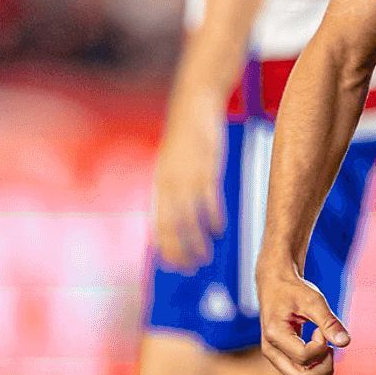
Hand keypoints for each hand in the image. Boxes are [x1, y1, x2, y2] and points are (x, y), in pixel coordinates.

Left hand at [151, 110, 223, 269]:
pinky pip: (208, 200)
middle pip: (171, 227)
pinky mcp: (205, 168)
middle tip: (192, 268)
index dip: (165, 248)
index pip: (157, 226)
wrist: (193, 107)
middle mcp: (169, 184)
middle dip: (180, 251)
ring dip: (196, 241)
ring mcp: (187, 176)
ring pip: (188, 218)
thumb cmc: (186, 139)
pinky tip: (218, 230)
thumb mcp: (174, 165)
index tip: (174, 266)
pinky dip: (212, 218)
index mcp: (160, 185)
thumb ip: (174, 190)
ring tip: (205, 256)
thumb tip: (179, 216)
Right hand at [257, 256, 350, 374]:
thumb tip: (346, 343)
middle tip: (329, 346)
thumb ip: (328, 321)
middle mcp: (271, 351)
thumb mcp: (313, 300)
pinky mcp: (281, 360)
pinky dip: (315, 372)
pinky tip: (320, 351)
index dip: (321, 345)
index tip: (321, 329)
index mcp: (274, 334)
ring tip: (325, 349)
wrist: (276, 286)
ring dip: (320, 373)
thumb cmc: (294, 290)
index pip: (304, 357)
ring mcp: (275, 358)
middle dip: (324, 368)